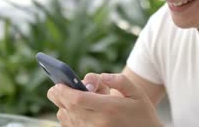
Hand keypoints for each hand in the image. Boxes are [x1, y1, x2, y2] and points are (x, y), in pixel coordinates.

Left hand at [47, 73, 162, 126]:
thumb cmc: (141, 112)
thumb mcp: (136, 92)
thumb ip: (119, 80)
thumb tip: (101, 76)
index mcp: (110, 108)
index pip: (78, 100)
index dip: (64, 91)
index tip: (59, 84)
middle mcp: (99, 123)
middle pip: (68, 108)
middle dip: (58, 96)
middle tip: (56, 87)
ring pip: (66, 119)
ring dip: (63, 106)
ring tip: (72, 98)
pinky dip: (67, 117)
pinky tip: (73, 110)